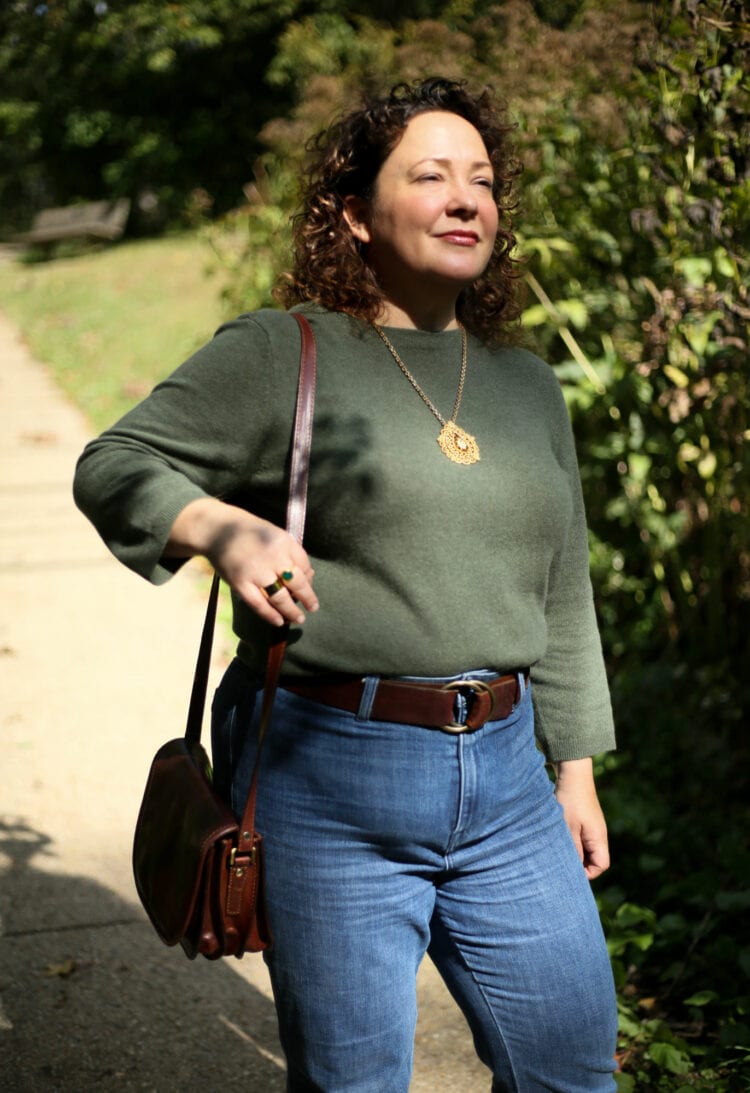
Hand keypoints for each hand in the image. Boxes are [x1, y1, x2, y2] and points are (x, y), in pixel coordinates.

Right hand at [166, 498, 318, 626]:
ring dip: (292, 611)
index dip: (309, 578)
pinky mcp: (240, 582)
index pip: (304, 565)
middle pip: (297, 583)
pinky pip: (258, 604)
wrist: (216, 528)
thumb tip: (309, 576)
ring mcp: (255, 571)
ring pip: (280, 598)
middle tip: (313, 608)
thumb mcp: (274, 534)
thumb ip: (291, 553)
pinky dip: (270, 615)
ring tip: (299, 618)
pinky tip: (279, 622)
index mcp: (283, 542)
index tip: (309, 586)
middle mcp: (272, 556)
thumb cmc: (249, 532)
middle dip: (308, 598)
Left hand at [553, 758, 609, 879]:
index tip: (569, 870)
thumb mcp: (569, 828)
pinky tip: (557, 838)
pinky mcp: (583, 820)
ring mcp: (591, 827)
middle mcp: (598, 834)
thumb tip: (573, 870)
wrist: (572, 772)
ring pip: (584, 848)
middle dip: (578, 864)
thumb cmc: (570, 800)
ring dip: (572, 851)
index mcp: (598, 837)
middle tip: (559, 863)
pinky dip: (570, 841)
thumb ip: (573, 850)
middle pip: (593, 859)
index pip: (601, 865)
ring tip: (556, 849)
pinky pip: (579, 838)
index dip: (587, 873)